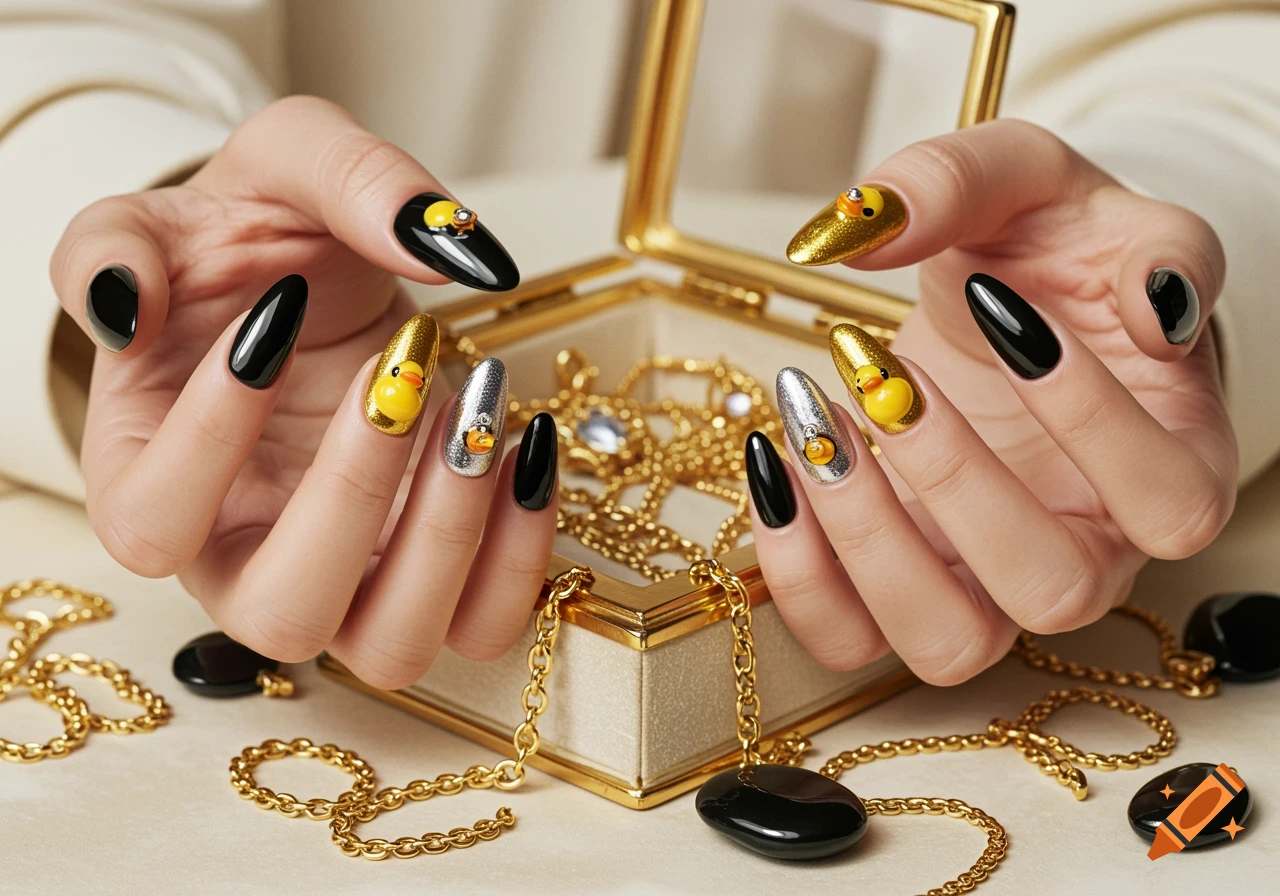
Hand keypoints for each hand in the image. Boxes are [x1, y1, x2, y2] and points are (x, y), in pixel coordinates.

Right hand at [50, 96, 557, 688]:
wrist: (326, 274)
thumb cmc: (258, 247)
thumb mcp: (237, 176)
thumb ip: (181, 205)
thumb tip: (199, 283)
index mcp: (147, 478)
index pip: (151, 524)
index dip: (213, 432)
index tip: (278, 310)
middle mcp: (240, 556)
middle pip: (283, 613)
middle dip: (356, 493)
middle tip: (401, 368)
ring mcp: (344, 581)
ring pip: (389, 648)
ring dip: (450, 533)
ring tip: (478, 403)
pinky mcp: (432, 577)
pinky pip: (482, 624)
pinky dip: (524, 550)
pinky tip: (529, 441)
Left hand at [748, 119, 1234, 684]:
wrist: (1001, 296)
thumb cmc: (1043, 249)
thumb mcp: (1022, 176)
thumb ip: (968, 176)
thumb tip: (876, 219)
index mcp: (1173, 455)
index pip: (1168, 499)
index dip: (1084, 413)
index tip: (996, 302)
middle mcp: (1090, 542)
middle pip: (1050, 588)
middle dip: (950, 476)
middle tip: (875, 364)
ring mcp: (990, 579)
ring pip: (948, 642)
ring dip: (865, 539)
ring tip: (812, 414)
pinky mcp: (903, 585)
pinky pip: (849, 637)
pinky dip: (793, 570)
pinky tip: (772, 458)